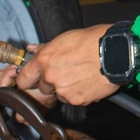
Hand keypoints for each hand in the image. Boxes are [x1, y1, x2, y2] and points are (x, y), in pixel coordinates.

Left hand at [0, 24, 117, 106]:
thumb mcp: (64, 39)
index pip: (23, 79)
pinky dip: (78, 93)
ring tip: (80, 75)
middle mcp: (51, 77)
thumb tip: (33, 49)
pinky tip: (87, 82)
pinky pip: (73, 100)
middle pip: (43, 88)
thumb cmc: (92, 41)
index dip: (28, 79)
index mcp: (44, 60)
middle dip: (51, 82)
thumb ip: (46, 48)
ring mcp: (64, 91)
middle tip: (66, 72)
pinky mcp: (77, 100)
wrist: (116, 52)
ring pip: (59, 94)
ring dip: (66, 88)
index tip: (33, 78)